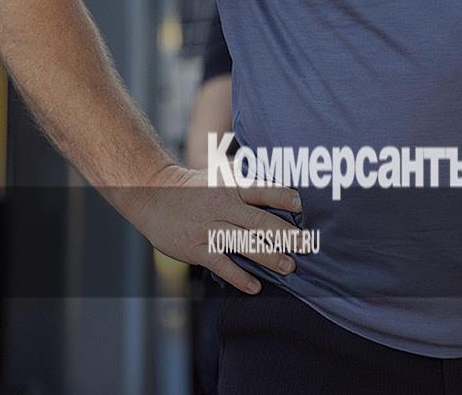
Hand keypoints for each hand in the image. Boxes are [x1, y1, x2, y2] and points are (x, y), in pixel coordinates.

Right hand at [118, 164, 304, 292]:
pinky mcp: (196, 247)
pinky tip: (255, 286)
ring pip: (243, 243)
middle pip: (259, 220)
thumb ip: (248, 182)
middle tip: (306, 245)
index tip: (303, 206)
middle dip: (285, 233)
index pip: (263, 190)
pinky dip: (239, 276)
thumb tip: (283, 189)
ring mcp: (209, 227)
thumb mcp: (222, 175)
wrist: (155, 195)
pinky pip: (221, 263)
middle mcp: (223, 205)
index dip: (283, 197)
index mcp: (232, 186)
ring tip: (289, 267)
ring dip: (268, 256)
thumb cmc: (197, 186)